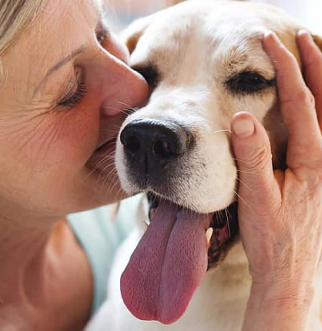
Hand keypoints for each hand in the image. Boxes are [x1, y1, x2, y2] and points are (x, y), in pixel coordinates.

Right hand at [231, 31, 321, 294]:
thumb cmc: (272, 236)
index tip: (271, 43)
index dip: (287, 68)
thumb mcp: (256, 197)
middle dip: (314, 64)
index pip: (301, 101)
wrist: (290, 270)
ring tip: (317, 58)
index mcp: (313, 159)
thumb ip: (252, 157)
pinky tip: (316, 107)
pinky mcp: (321, 176)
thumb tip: (241, 118)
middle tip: (301, 36)